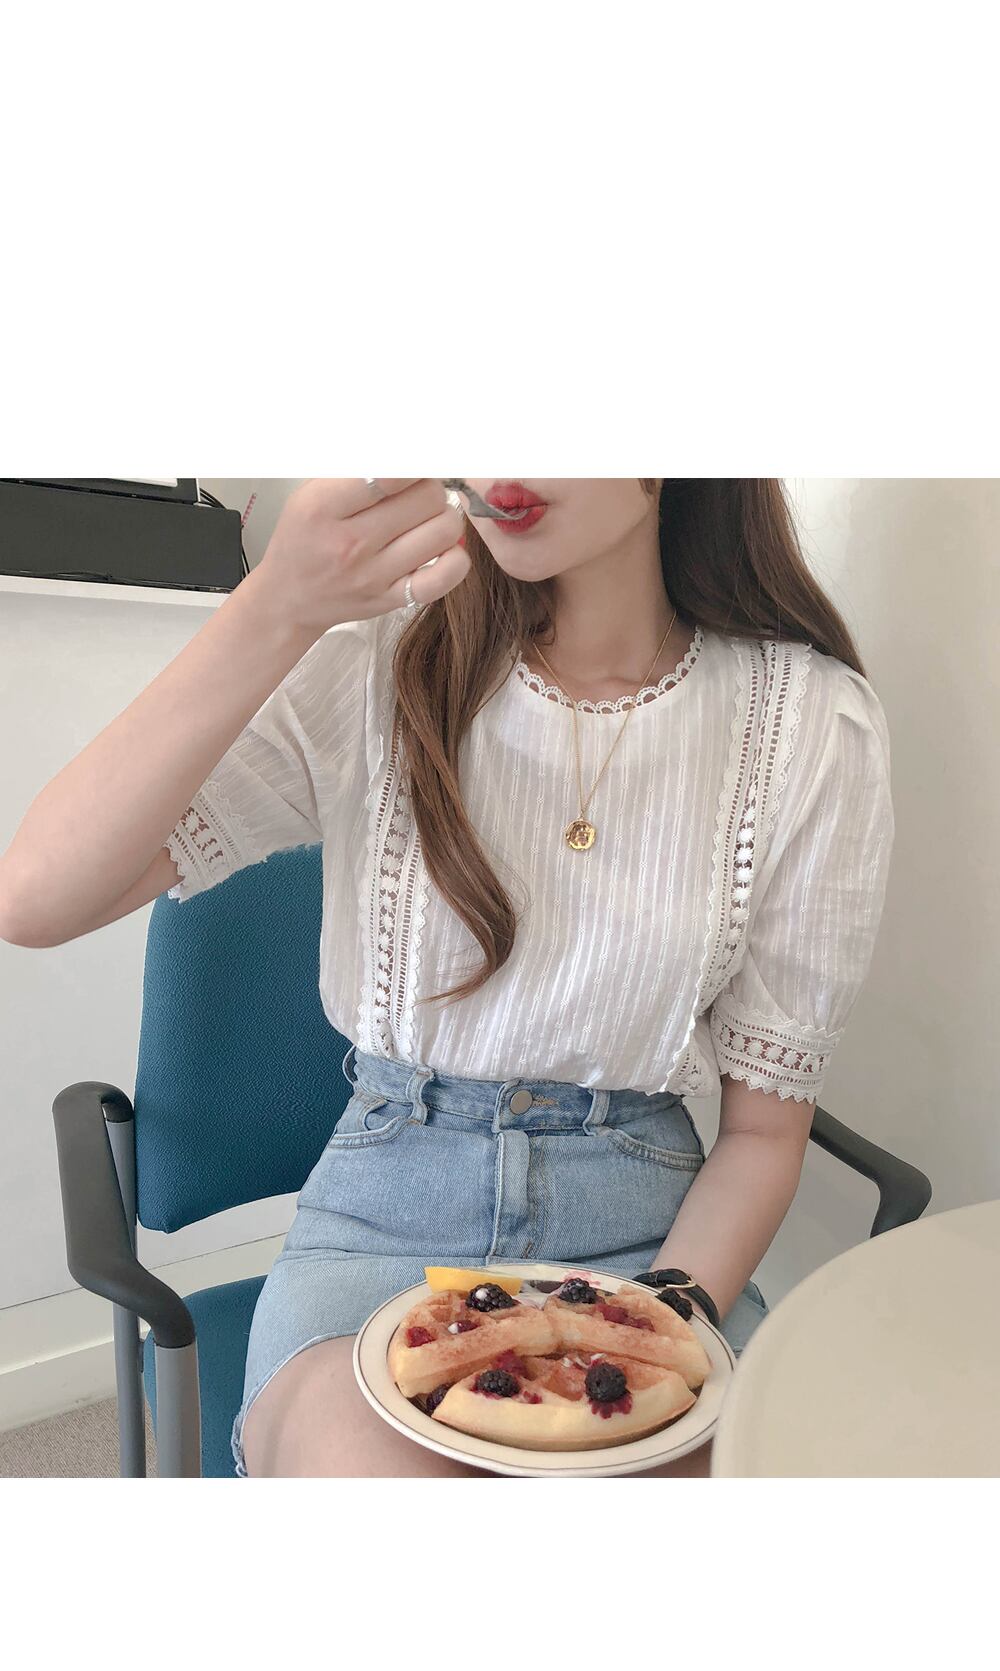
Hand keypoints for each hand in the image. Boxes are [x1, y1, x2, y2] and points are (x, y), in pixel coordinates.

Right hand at [256, 478, 470, 639]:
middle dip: (431, 487)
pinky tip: (442, 548)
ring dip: (445, 517)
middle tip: (420, 491)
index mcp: (324, 508)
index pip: (390, 475)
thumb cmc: (303, 540)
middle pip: (427, 498)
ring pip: (443, 531)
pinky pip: (445, 577)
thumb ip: (355, 473)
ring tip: (429, 517)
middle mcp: (350, 543)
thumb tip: (406, 454)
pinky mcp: (391, 599)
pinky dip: (455, 559)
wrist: (289, 598)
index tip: (417, 463)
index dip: (415, 463)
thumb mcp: (311, 494)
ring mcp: (373, 575)